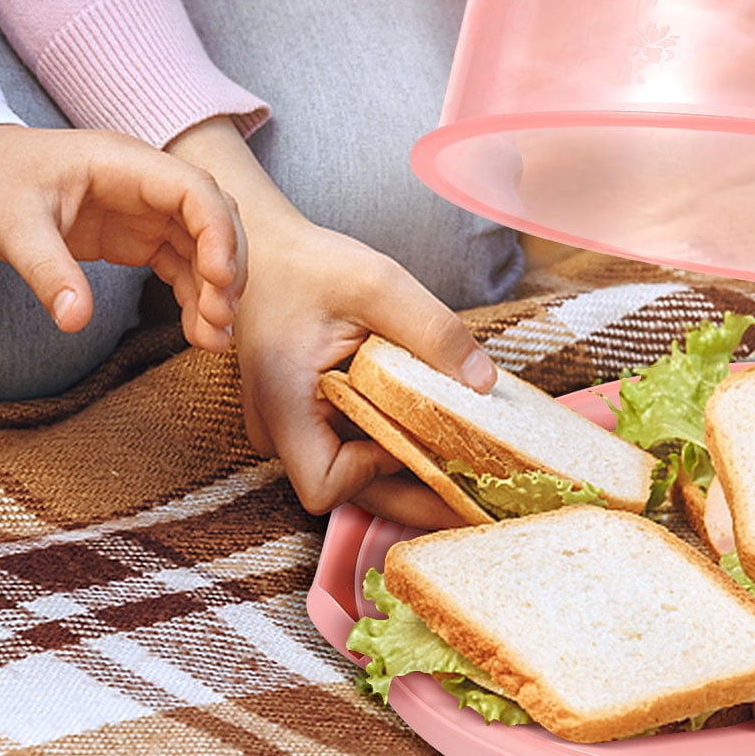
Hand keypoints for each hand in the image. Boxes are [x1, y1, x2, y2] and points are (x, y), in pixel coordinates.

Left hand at [0, 124, 243, 350]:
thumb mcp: (11, 226)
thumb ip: (48, 271)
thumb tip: (76, 322)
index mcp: (124, 164)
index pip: (196, 190)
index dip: (219, 232)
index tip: (218, 279)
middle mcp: (148, 186)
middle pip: (215, 221)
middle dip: (225, 270)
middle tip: (218, 319)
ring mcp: (148, 212)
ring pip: (205, 249)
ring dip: (216, 292)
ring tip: (212, 339)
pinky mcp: (141, 238)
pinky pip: (183, 267)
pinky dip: (195, 298)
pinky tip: (199, 330)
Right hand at [163, 117, 495, 524]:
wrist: (268, 254)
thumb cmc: (312, 266)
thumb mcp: (378, 284)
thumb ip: (433, 331)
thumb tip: (484, 384)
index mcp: (283, 405)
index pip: (324, 486)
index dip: (373, 474)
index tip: (410, 436)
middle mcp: (282, 432)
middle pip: (352, 493)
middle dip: (417, 498)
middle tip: (486, 501)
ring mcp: (296, 432)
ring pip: (359, 479)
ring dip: (412, 476)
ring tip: (478, 475)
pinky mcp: (313, 423)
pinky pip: (357, 452)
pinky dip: (399, 450)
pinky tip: (444, 439)